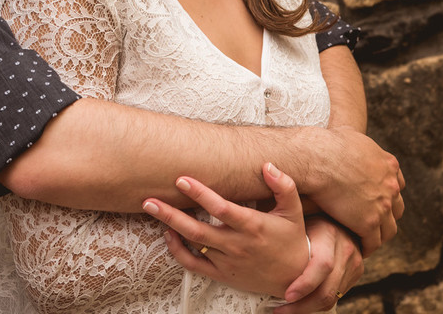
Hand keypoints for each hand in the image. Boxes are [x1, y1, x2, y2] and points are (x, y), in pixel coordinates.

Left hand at [142, 163, 308, 297]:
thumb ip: (284, 186)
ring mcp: (227, 261)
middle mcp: (237, 245)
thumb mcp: (294, 211)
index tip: (182, 179)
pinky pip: (193, 264)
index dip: (200, 194)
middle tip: (149, 199)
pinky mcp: (221, 274)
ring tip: (152, 209)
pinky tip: (168, 235)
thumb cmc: (293, 239)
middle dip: (171, 213)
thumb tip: (267, 165)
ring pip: (192, 244)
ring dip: (170, 226)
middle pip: (197, 229)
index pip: (221, 209)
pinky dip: (177, 250)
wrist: (293, 277)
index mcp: (253, 226)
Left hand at [274, 217, 363, 313]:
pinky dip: (316, 303)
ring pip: (332, 297)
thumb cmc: (311, 215)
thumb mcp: (299, 215)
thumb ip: (284, 219)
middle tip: (279, 311)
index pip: (322, 265)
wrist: (340, 216)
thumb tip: (259, 206)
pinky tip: (301, 303)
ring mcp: (354, 264)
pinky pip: (336, 296)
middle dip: (302, 306)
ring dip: (307, 308)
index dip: (305, 284)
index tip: (285, 296)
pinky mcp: (356, 273)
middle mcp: (346, 250)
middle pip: (327, 290)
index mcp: (330, 234)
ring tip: (285, 310)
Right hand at [304, 126, 404, 256]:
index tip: (376, 203)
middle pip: (397, 208)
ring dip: (379, 236)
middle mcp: (391, 185)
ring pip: (389, 230)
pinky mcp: (369, 222)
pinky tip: (356, 249)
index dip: (387, 195)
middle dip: (386, 217)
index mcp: (389, 165)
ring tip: (366, 242)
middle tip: (372, 224)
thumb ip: (357, 141)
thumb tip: (347, 132)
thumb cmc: (327, 144)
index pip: (397, 185)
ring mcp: (383, 205)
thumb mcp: (351, 135)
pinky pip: (373, 242)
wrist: (319, 158)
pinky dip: (366, 247)